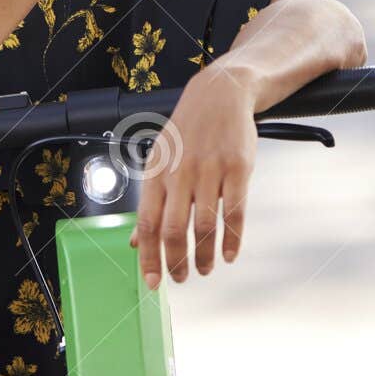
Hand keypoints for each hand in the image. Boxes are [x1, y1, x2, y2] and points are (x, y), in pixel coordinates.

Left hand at [130, 64, 257, 287]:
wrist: (221, 93)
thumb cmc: (188, 131)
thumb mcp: (160, 160)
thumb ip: (150, 202)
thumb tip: (136, 241)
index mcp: (156, 173)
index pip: (147, 224)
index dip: (149, 257)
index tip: (153, 282)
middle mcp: (180, 173)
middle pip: (175, 230)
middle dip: (177, 262)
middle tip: (182, 278)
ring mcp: (210, 170)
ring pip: (206, 225)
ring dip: (206, 255)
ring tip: (206, 268)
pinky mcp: (238, 168)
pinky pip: (235, 212)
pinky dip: (232, 239)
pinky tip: (230, 254)